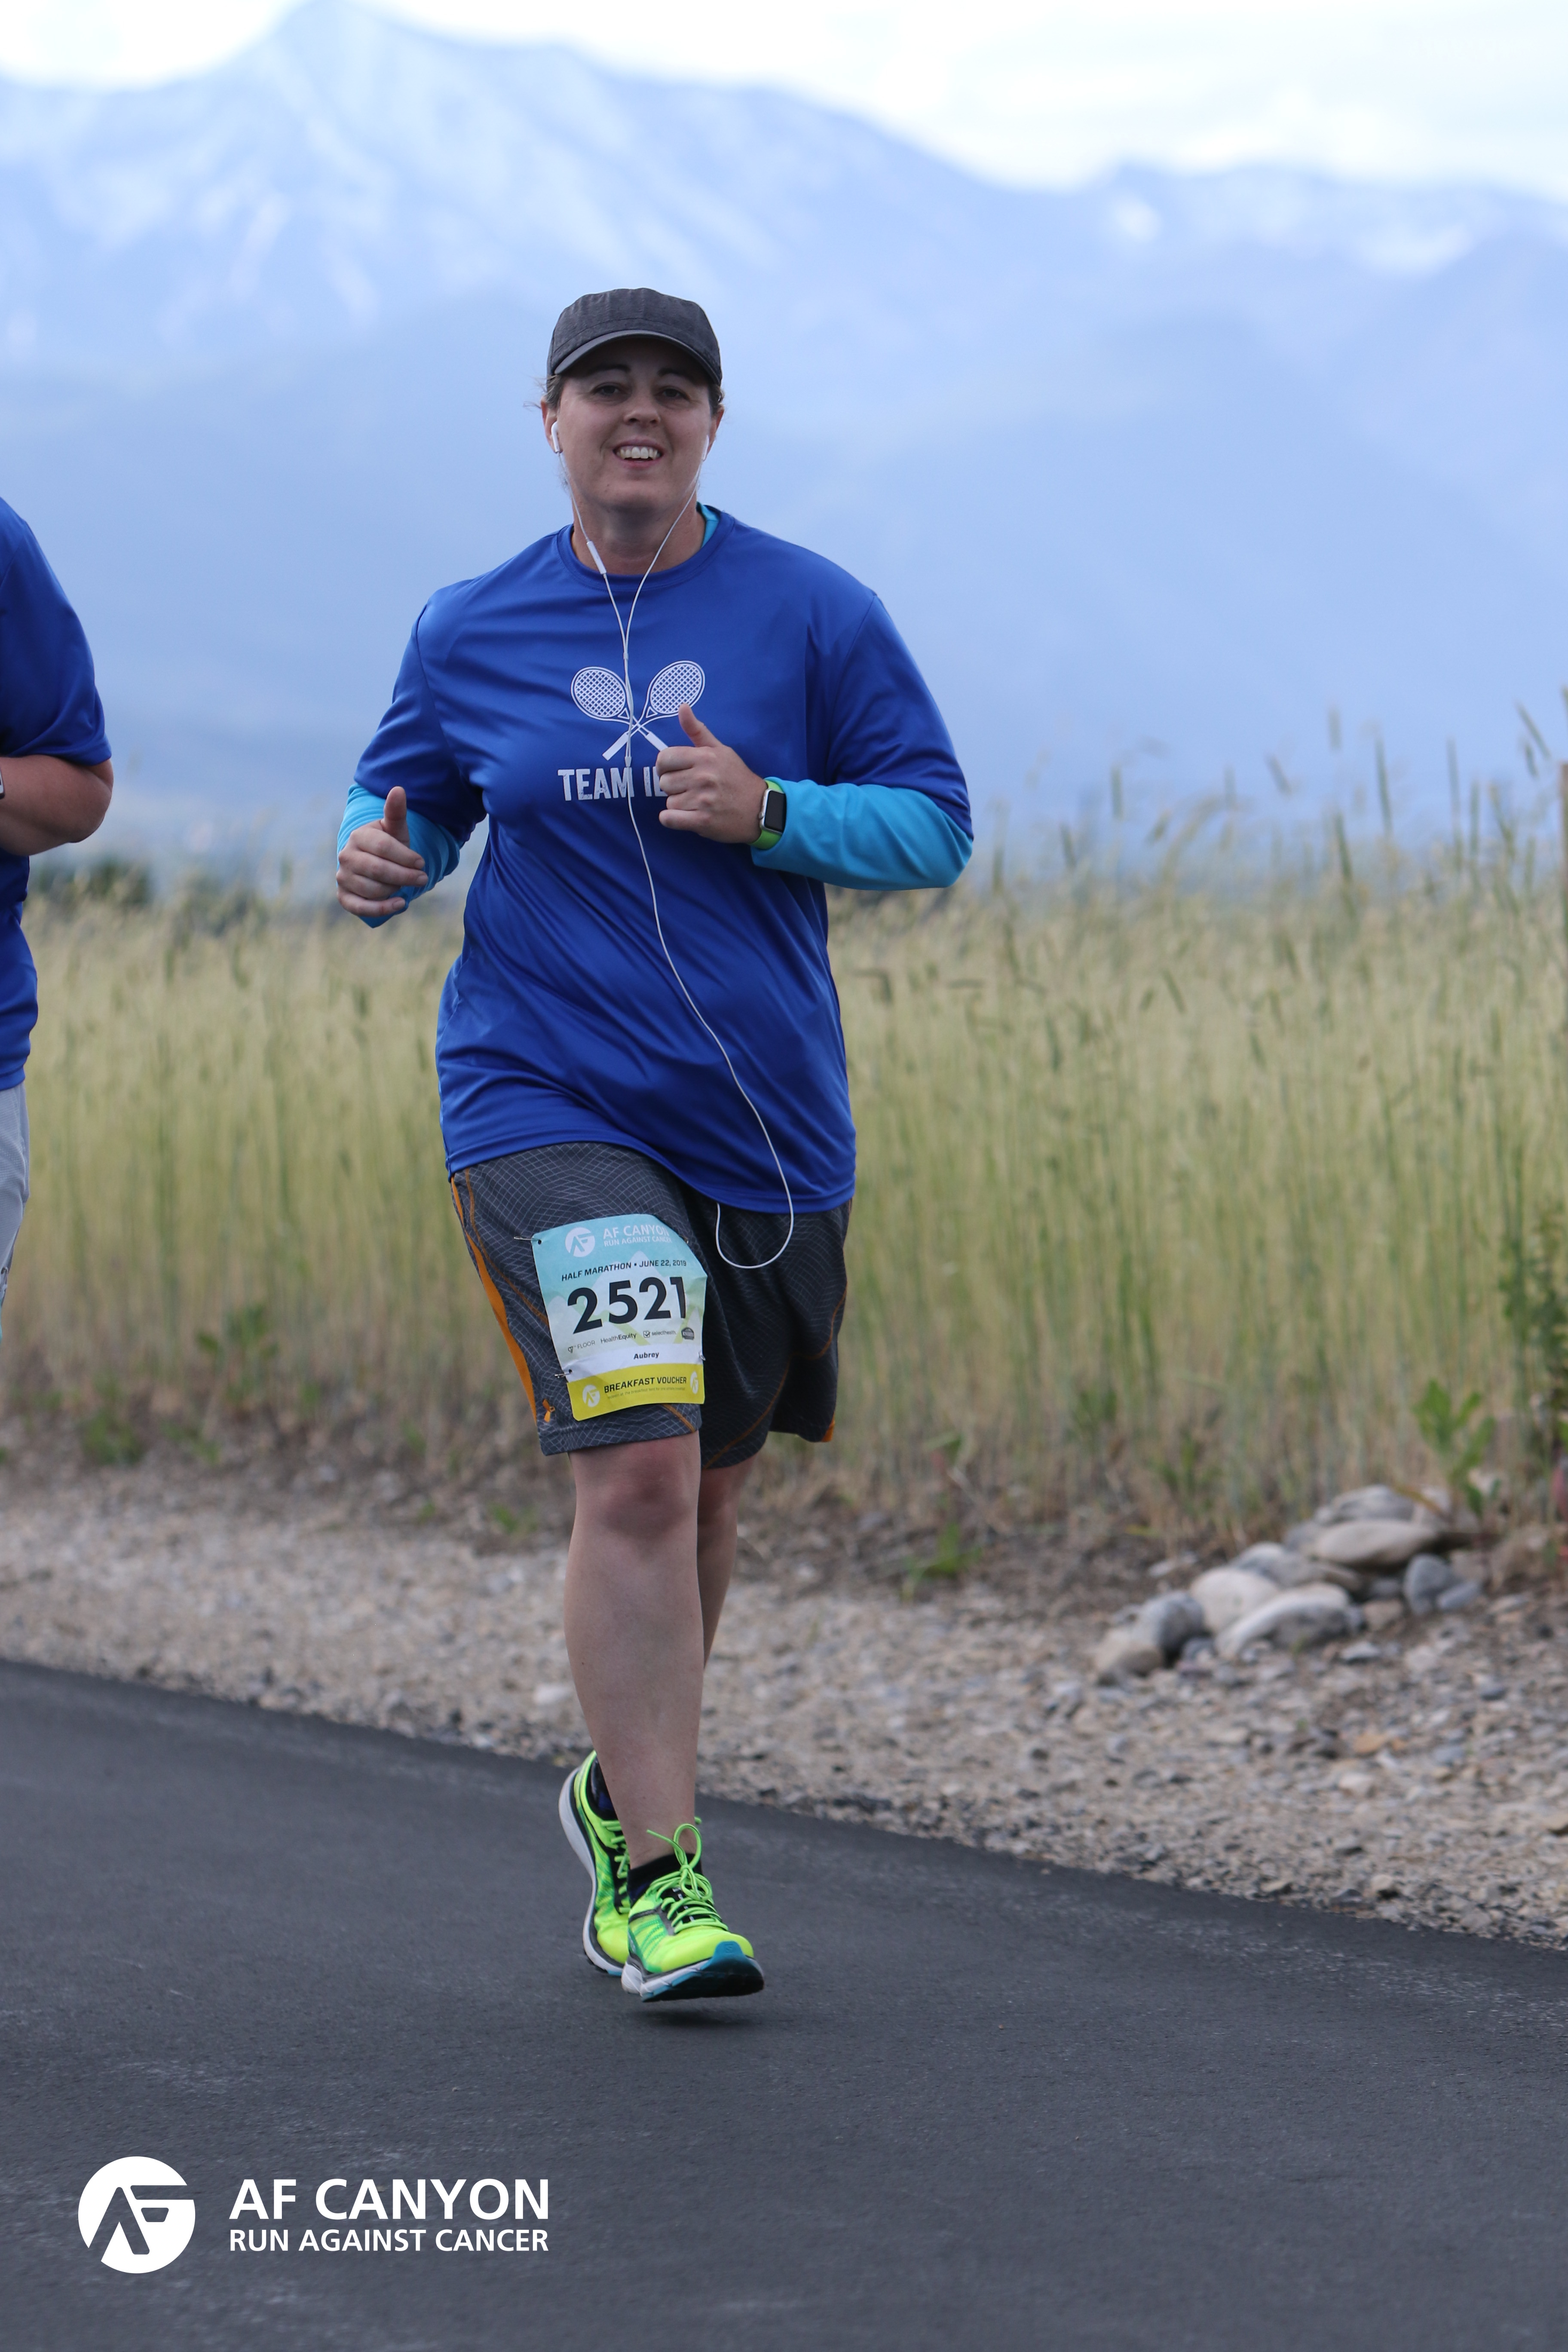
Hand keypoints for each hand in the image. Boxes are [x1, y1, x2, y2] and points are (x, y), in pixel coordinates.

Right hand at [335, 785, 426, 916]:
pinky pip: (361, 907)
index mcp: (358, 836)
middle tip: (423, 878)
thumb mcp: (395, 829)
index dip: (406, 857)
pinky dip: (382, 908)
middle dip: (405, 876)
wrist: (374, 864)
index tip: (422, 863)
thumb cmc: (389, 845)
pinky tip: (401, 904)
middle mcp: (346, 855)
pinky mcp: (343, 896)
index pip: (384, 847)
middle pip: (379, 870)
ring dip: (396, 889)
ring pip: (374, 889)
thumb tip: (398, 789)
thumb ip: (396, 812)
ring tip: (406, 886)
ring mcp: (343, 877)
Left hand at [655, 708, 766, 843]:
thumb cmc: (737, 778)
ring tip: (696, 803)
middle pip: (664, 782)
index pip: (665, 758)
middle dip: (674, 787)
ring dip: (678, 805)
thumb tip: (682, 707)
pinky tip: (685, 817)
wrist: (760, 808)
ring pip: (669, 802)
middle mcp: (703, 777)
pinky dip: (671, 820)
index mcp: (705, 757)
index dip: (665, 767)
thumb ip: (698, 731)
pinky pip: (669, 819)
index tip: (675, 772)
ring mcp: (702, 800)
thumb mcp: (721, 750)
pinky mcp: (702, 821)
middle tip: (691, 790)